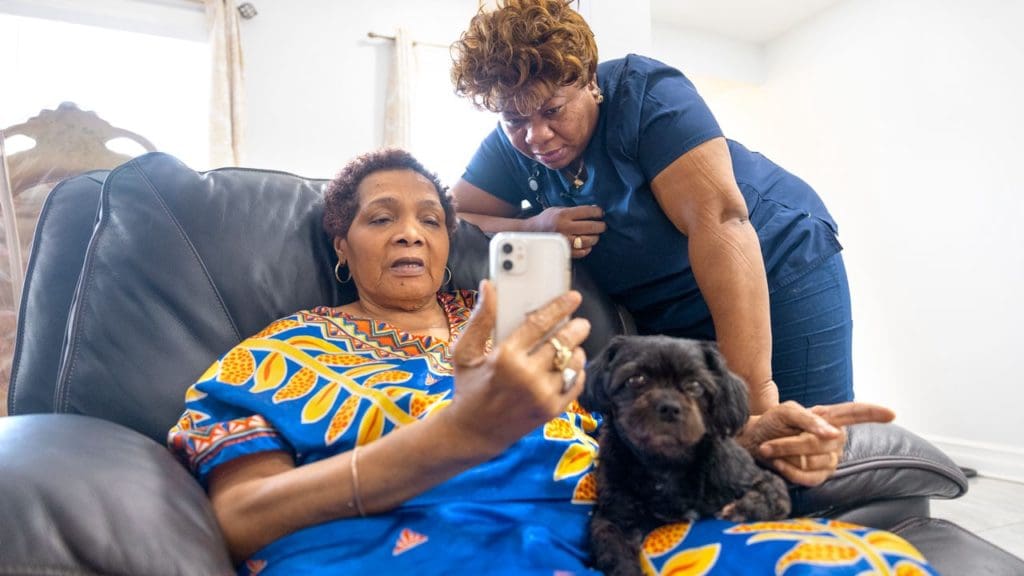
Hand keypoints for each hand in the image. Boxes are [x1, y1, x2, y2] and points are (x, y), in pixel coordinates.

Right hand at [445, 280, 590, 456]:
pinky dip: (577, 372)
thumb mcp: (464, 352)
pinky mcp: (551, 410)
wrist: (473, 433)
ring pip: (573, 363)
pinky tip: (570, 367)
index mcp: (505, 357)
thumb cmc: (468, 388)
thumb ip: (480, 319)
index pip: (540, 323)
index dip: (559, 307)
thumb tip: (488, 287)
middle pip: (563, 342)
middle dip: (577, 329)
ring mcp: (541, 394)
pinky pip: (575, 384)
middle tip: (580, 323)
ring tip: (573, 347)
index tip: (573, 297)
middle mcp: (527, 375)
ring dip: (577, 351)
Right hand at [525, 205, 605, 258]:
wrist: (531, 232)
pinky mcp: (564, 250)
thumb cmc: (546, 220)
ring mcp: (565, 240)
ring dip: (595, 238)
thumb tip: (592, 210)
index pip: (587, 212)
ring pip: (588, 241)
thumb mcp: (557, 209)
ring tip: (596, 236)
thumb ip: (573, 210)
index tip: (601, 213)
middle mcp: (565, 227)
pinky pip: (581, 252)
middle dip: (600, 226)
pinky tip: (588, 245)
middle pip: (590, 227)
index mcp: (563, 215)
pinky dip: (587, 249)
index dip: (597, 212)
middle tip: (603, 226)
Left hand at [739, 401, 895, 486]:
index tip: (892, 414)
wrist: (753, 443)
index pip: (854, 413)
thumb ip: (809, 418)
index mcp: (829, 417)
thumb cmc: (771, 424)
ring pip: (814, 461)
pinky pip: (809, 478)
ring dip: (786, 456)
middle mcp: (834, 438)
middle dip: (791, 444)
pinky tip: (778, 463)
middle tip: (768, 444)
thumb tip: (834, 434)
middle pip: (823, 443)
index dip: (872, 413)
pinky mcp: (820, 476)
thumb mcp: (785, 411)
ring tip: (770, 451)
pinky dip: (789, 471)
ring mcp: (829, 459)